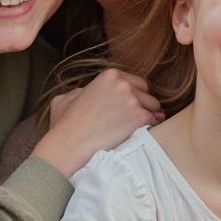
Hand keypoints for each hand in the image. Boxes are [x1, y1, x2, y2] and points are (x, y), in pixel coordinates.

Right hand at [32, 69, 164, 176]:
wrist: (69, 145)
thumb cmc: (65, 125)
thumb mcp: (66, 98)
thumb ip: (81, 91)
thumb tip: (84, 93)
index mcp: (109, 75)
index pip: (135, 81)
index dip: (134, 94)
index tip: (130, 105)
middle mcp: (124, 84)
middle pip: (146, 92)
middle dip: (143, 103)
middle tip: (136, 116)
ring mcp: (133, 100)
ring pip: (153, 106)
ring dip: (149, 115)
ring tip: (141, 125)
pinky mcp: (139, 117)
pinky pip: (155, 120)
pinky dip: (152, 126)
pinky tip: (147, 131)